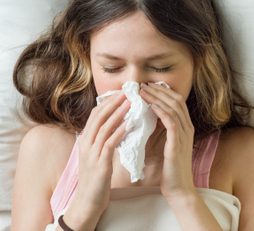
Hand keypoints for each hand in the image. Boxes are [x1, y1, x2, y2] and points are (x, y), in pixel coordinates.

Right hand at [74, 92, 129, 214]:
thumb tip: (116, 123)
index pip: (95, 114)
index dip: (107, 102)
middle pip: (99, 117)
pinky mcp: (100, 163)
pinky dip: (118, 132)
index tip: (120, 93)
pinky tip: (128, 124)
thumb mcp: (96, 153)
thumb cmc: (95, 176)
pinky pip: (109, 143)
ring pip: (103, 127)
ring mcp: (91, 152)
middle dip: (112, 103)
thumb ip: (103, 139)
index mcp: (85, 139)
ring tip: (129, 103)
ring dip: (117, 114)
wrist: (87, 201)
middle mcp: (86, 142)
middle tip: (126, 92)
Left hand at [140, 83, 195, 199]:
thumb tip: (147, 115)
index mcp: (185, 126)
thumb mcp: (164, 144)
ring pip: (173, 107)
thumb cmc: (169, 167)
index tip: (148, 86)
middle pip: (175, 100)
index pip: (176, 101)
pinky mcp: (178, 142)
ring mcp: (184, 134)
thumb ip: (159, 129)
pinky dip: (160, 110)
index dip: (163, 91)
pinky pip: (170, 121)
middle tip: (144, 84)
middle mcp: (187, 127)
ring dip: (157, 97)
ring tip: (143, 91)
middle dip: (159, 90)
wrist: (178, 188)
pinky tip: (150, 104)